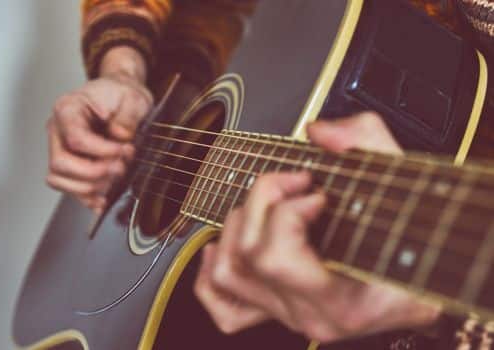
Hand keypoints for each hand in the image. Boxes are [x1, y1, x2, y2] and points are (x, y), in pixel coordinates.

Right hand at [46, 47, 152, 212]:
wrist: (119, 96)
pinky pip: (67, 186)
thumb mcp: (132, 98)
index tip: (123, 150)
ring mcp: (60, 147)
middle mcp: (58, 129)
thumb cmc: (120, 95)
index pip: (75, 140)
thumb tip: (119, 136)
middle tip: (119, 167)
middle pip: (60, 164)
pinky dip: (85, 196)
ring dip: (89, 186)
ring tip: (114, 177)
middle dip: (94, 172)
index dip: (102, 151)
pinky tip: (103, 198)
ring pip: (58, 179)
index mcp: (68, 109)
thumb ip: (127, 117)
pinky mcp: (69, 163)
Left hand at [194, 112, 440, 342]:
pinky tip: (224, 243)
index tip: (319, 192)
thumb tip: (317, 133)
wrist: (426, 273)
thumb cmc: (420, 237)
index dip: (288, 208)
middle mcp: (311, 315)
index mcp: (343, 299)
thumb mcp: (404, 183)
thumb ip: (366, 141)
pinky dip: (212, 272)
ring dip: (238, 223)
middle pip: (248, 255)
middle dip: (264, 199)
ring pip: (228, 272)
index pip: (276, 257)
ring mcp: (290, 317)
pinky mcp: (278, 312)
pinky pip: (224, 307)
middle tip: (296, 183)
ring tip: (269, 204)